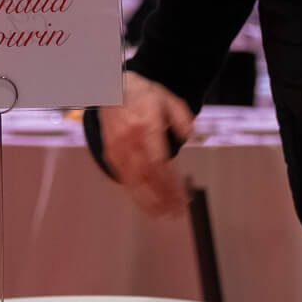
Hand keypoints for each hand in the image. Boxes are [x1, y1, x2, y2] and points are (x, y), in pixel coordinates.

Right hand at [97, 72, 192, 217]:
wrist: (111, 87)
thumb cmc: (142, 94)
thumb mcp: (168, 98)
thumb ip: (182, 117)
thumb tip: (190, 135)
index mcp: (146, 125)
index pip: (159, 163)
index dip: (170, 184)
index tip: (182, 197)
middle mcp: (129, 139)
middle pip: (147, 176)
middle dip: (162, 197)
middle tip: (176, 212)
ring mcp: (117, 147)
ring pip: (133, 181)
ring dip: (148, 201)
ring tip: (162, 215)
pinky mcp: (111, 153)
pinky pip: (123, 178)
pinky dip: (135, 193)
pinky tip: (146, 203)